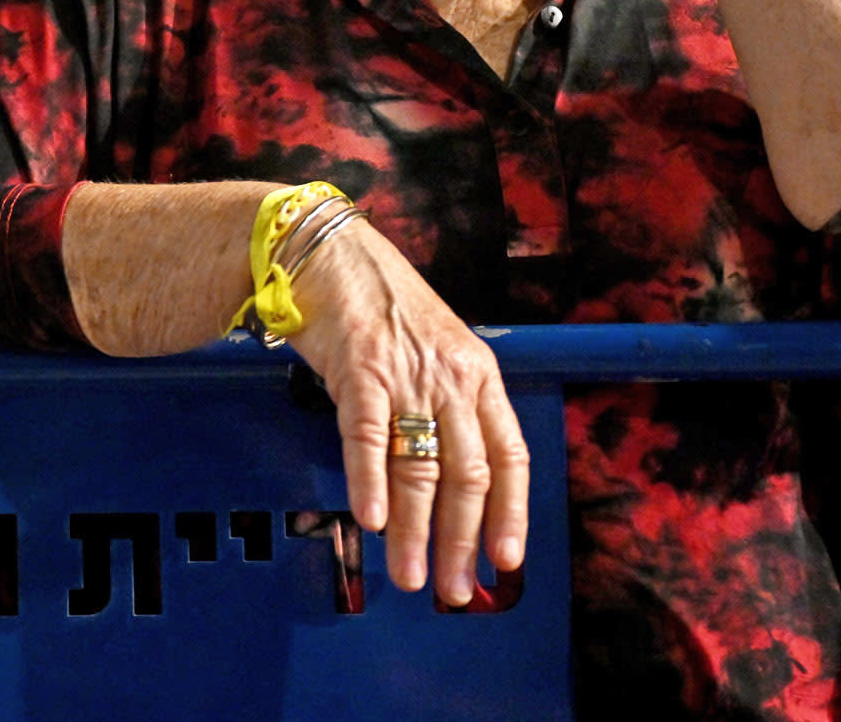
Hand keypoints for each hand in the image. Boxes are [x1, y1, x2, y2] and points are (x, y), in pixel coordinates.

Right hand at [286, 221, 528, 604]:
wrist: (329, 251)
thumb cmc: (379, 303)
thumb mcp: (434, 350)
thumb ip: (445, 406)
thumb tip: (446, 479)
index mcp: (478, 375)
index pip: (510, 456)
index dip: (511, 513)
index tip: (505, 561)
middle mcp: (450, 378)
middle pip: (468, 475)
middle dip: (462, 540)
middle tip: (454, 589)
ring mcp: (405, 375)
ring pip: (420, 467)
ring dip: (415, 530)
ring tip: (408, 576)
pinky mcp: (358, 369)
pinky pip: (368, 436)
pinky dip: (370, 481)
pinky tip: (370, 519)